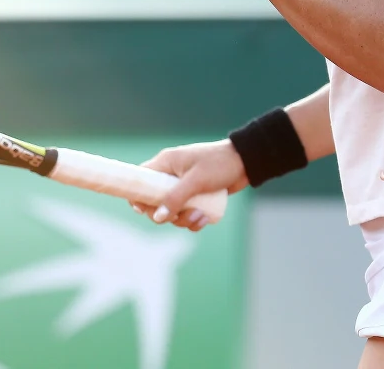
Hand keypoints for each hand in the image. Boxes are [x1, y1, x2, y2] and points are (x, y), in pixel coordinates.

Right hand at [131, 139, 248, 231]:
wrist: (245, 162)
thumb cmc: (219, 164)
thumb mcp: (196, 180)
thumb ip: (176, 197)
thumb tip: (158, 217)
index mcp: (166, 163)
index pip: (141, 178)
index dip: (138, 195)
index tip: (144, 210)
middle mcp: (171, 175)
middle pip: (155, 202)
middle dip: (168, 214)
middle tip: (180, 216)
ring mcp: (183, 187)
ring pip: (172, 211)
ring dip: (184, 219)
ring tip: (201, 216)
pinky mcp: (195, 197)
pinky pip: (186, 214)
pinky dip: (193, 220)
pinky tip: (205, 218)